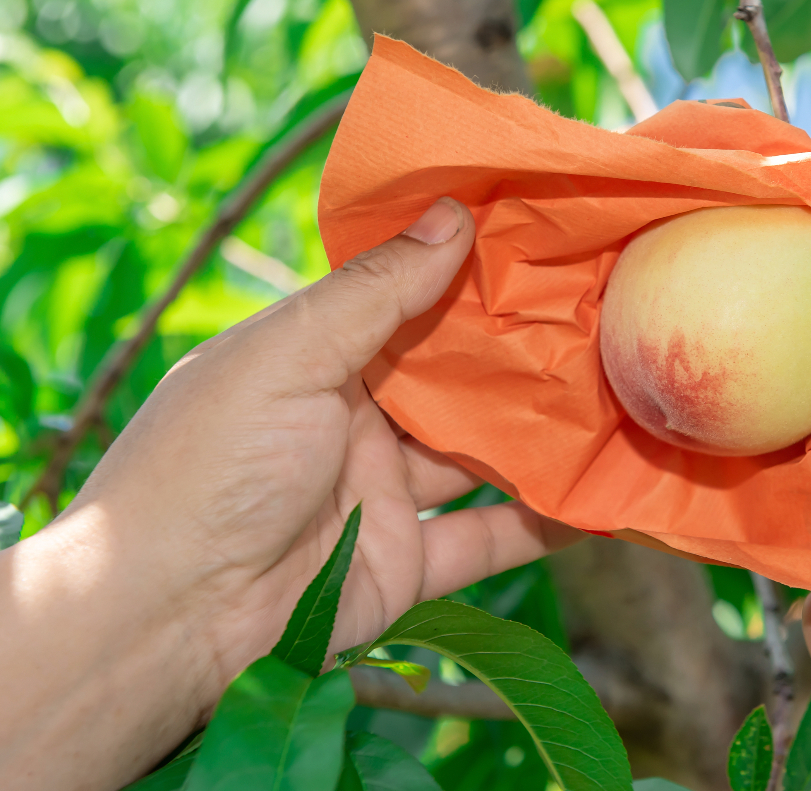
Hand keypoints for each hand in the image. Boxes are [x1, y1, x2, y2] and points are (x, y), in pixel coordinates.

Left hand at [0, 197, 581, 790]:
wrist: (163, 621)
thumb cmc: (209, 465)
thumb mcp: (286, 355)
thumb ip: (375, 292)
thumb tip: (452, 212)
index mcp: (314, 356)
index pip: (404, 300)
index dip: (468, 271)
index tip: (542, 237)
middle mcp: (354, 419)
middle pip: (454, 379)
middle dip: (520, 350)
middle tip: (604, 311)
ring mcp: (383, 493)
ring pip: (482, 455)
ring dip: (542, 432)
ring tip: (623, 392)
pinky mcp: (408, 564)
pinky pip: (490, 537)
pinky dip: (545, 522)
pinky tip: (602, 494)